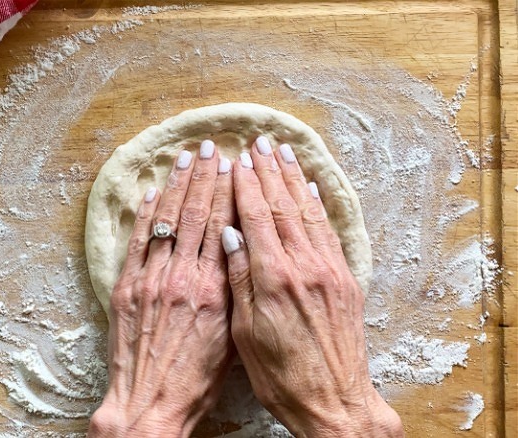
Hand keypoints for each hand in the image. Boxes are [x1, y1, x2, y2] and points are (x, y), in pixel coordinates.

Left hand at [89, 141, 235, 436]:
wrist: (150, 403)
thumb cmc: (196, 381)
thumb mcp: (231, 340)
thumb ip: (235, 293)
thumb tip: (239, 252)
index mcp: (215, 291)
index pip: (224, 228)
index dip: (229, 192)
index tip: (234, 166)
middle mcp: (184, 279)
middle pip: (197, 215)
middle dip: (204, 177)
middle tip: (210, 147)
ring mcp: (152, 281)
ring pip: (168, 222)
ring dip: (176, 185)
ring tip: (185, 157)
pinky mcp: (126, 289)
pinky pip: (138, 243)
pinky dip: (145, 215)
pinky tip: (152, 191)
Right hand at [221, 137, 403, 436]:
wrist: (334, 402)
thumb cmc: (281, 376)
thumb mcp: (245, 333)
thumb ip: (239, 278)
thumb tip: (230, 234)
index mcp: (274, 279)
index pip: (255, 218)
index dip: (245, 185)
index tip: (236, 159)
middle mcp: (304, 267)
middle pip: (282, 206)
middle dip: (269, 171)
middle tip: (259, 142)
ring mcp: (328, 270)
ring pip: (307, 212)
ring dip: (293, 179)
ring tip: (283, 151)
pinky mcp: (345, 280)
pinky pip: (329, 231)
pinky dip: (317, 204)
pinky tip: (310, 187)